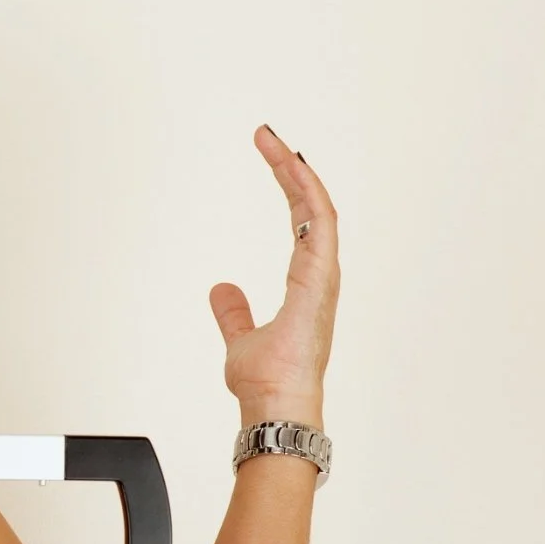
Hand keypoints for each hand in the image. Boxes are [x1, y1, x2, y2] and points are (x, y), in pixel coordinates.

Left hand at [208, 125, 339, 427]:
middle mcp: (321, 276)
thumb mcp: (240, 339)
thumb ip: (234, 313)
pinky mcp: (319, 283)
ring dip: (297, 175)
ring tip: (276, 143)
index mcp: (306, 283)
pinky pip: (319, 228)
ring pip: (318, 211)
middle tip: (269, 136)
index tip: (271, 156)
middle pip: (312, 208)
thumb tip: (221, 290)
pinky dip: (308, 197)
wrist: (273, 406)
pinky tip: (294, 170)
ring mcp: (323, 278)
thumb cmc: (266, 382)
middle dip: (293, 170)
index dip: (289, 188)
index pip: (301, 222)